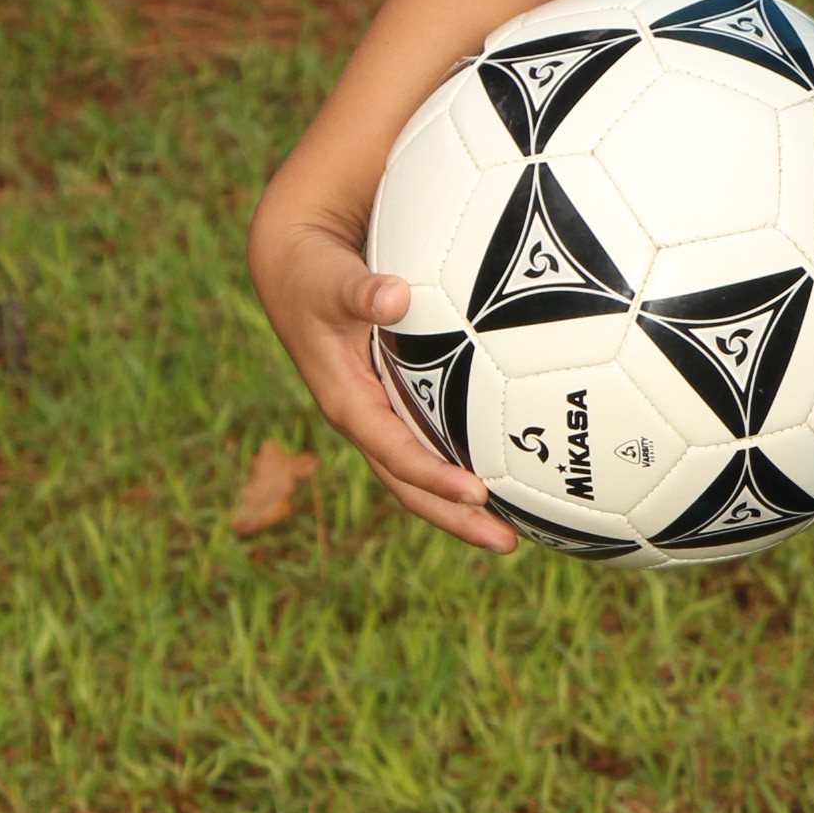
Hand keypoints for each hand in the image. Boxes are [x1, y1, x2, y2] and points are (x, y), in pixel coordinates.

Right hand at [249, 206, 518, 554]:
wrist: (294, 268)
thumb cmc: (314, 274)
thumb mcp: (330, 281)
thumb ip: (360, 291)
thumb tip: (393, 297)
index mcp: (347, 402)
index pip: (394, 453)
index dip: (432, 476)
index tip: (475, 494)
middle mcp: (366, 418)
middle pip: (410, 483)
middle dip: (454, 517)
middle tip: (507, 544)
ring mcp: (382, 413)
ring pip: (423, 469)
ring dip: (464, 502)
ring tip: (518, 528)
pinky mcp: (397, 398)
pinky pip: (434, 439)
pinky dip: (467, 458)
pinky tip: (512, 469)